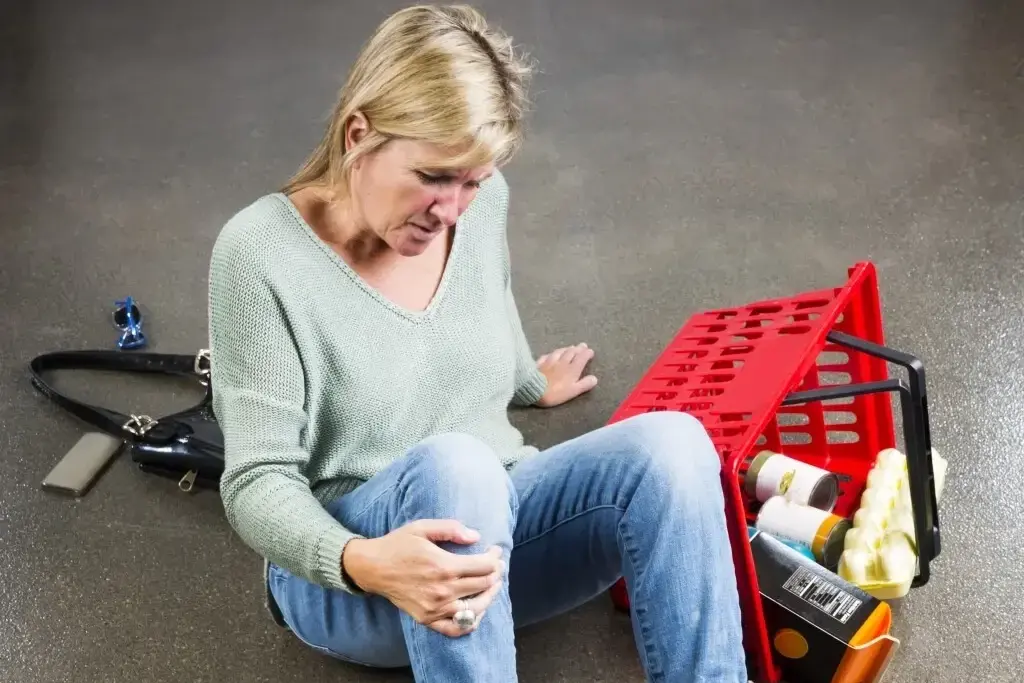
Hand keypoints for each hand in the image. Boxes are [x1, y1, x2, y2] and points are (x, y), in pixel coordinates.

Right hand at [341, 520, 504, 636]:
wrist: (372, 568)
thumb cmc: (398, 545)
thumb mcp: (422, 527)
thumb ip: (451, 529)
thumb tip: (476, 537)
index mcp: (444, 566)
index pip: (484, 566)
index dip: (495, 557)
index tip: (495, 551)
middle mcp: (442, 590)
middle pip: (484, 585)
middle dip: (495, 573)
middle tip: (496, 565)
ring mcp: (435, 608)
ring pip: (476, 608)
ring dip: (490, 596)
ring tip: (493, 585)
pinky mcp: (427, 619)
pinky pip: (456, 628)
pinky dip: (471, 622)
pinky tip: (477, 610)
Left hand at [535, 343, 597, 407]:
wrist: (534, 389)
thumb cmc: (555, 393)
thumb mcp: (573, 391)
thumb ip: (584, 384)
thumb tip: (594, 378)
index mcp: (572, 369)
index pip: (581, 358)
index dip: (587, 354)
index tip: (590, 351)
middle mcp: (562, 362)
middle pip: (571, 352)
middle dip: (578, 348)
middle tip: (583, 345)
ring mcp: (550, 361)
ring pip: (560, 352)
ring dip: (566, 349)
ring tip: (570, 347)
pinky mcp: (539, 363)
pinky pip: (547, 355)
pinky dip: (552, 353)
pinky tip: (551, 354)